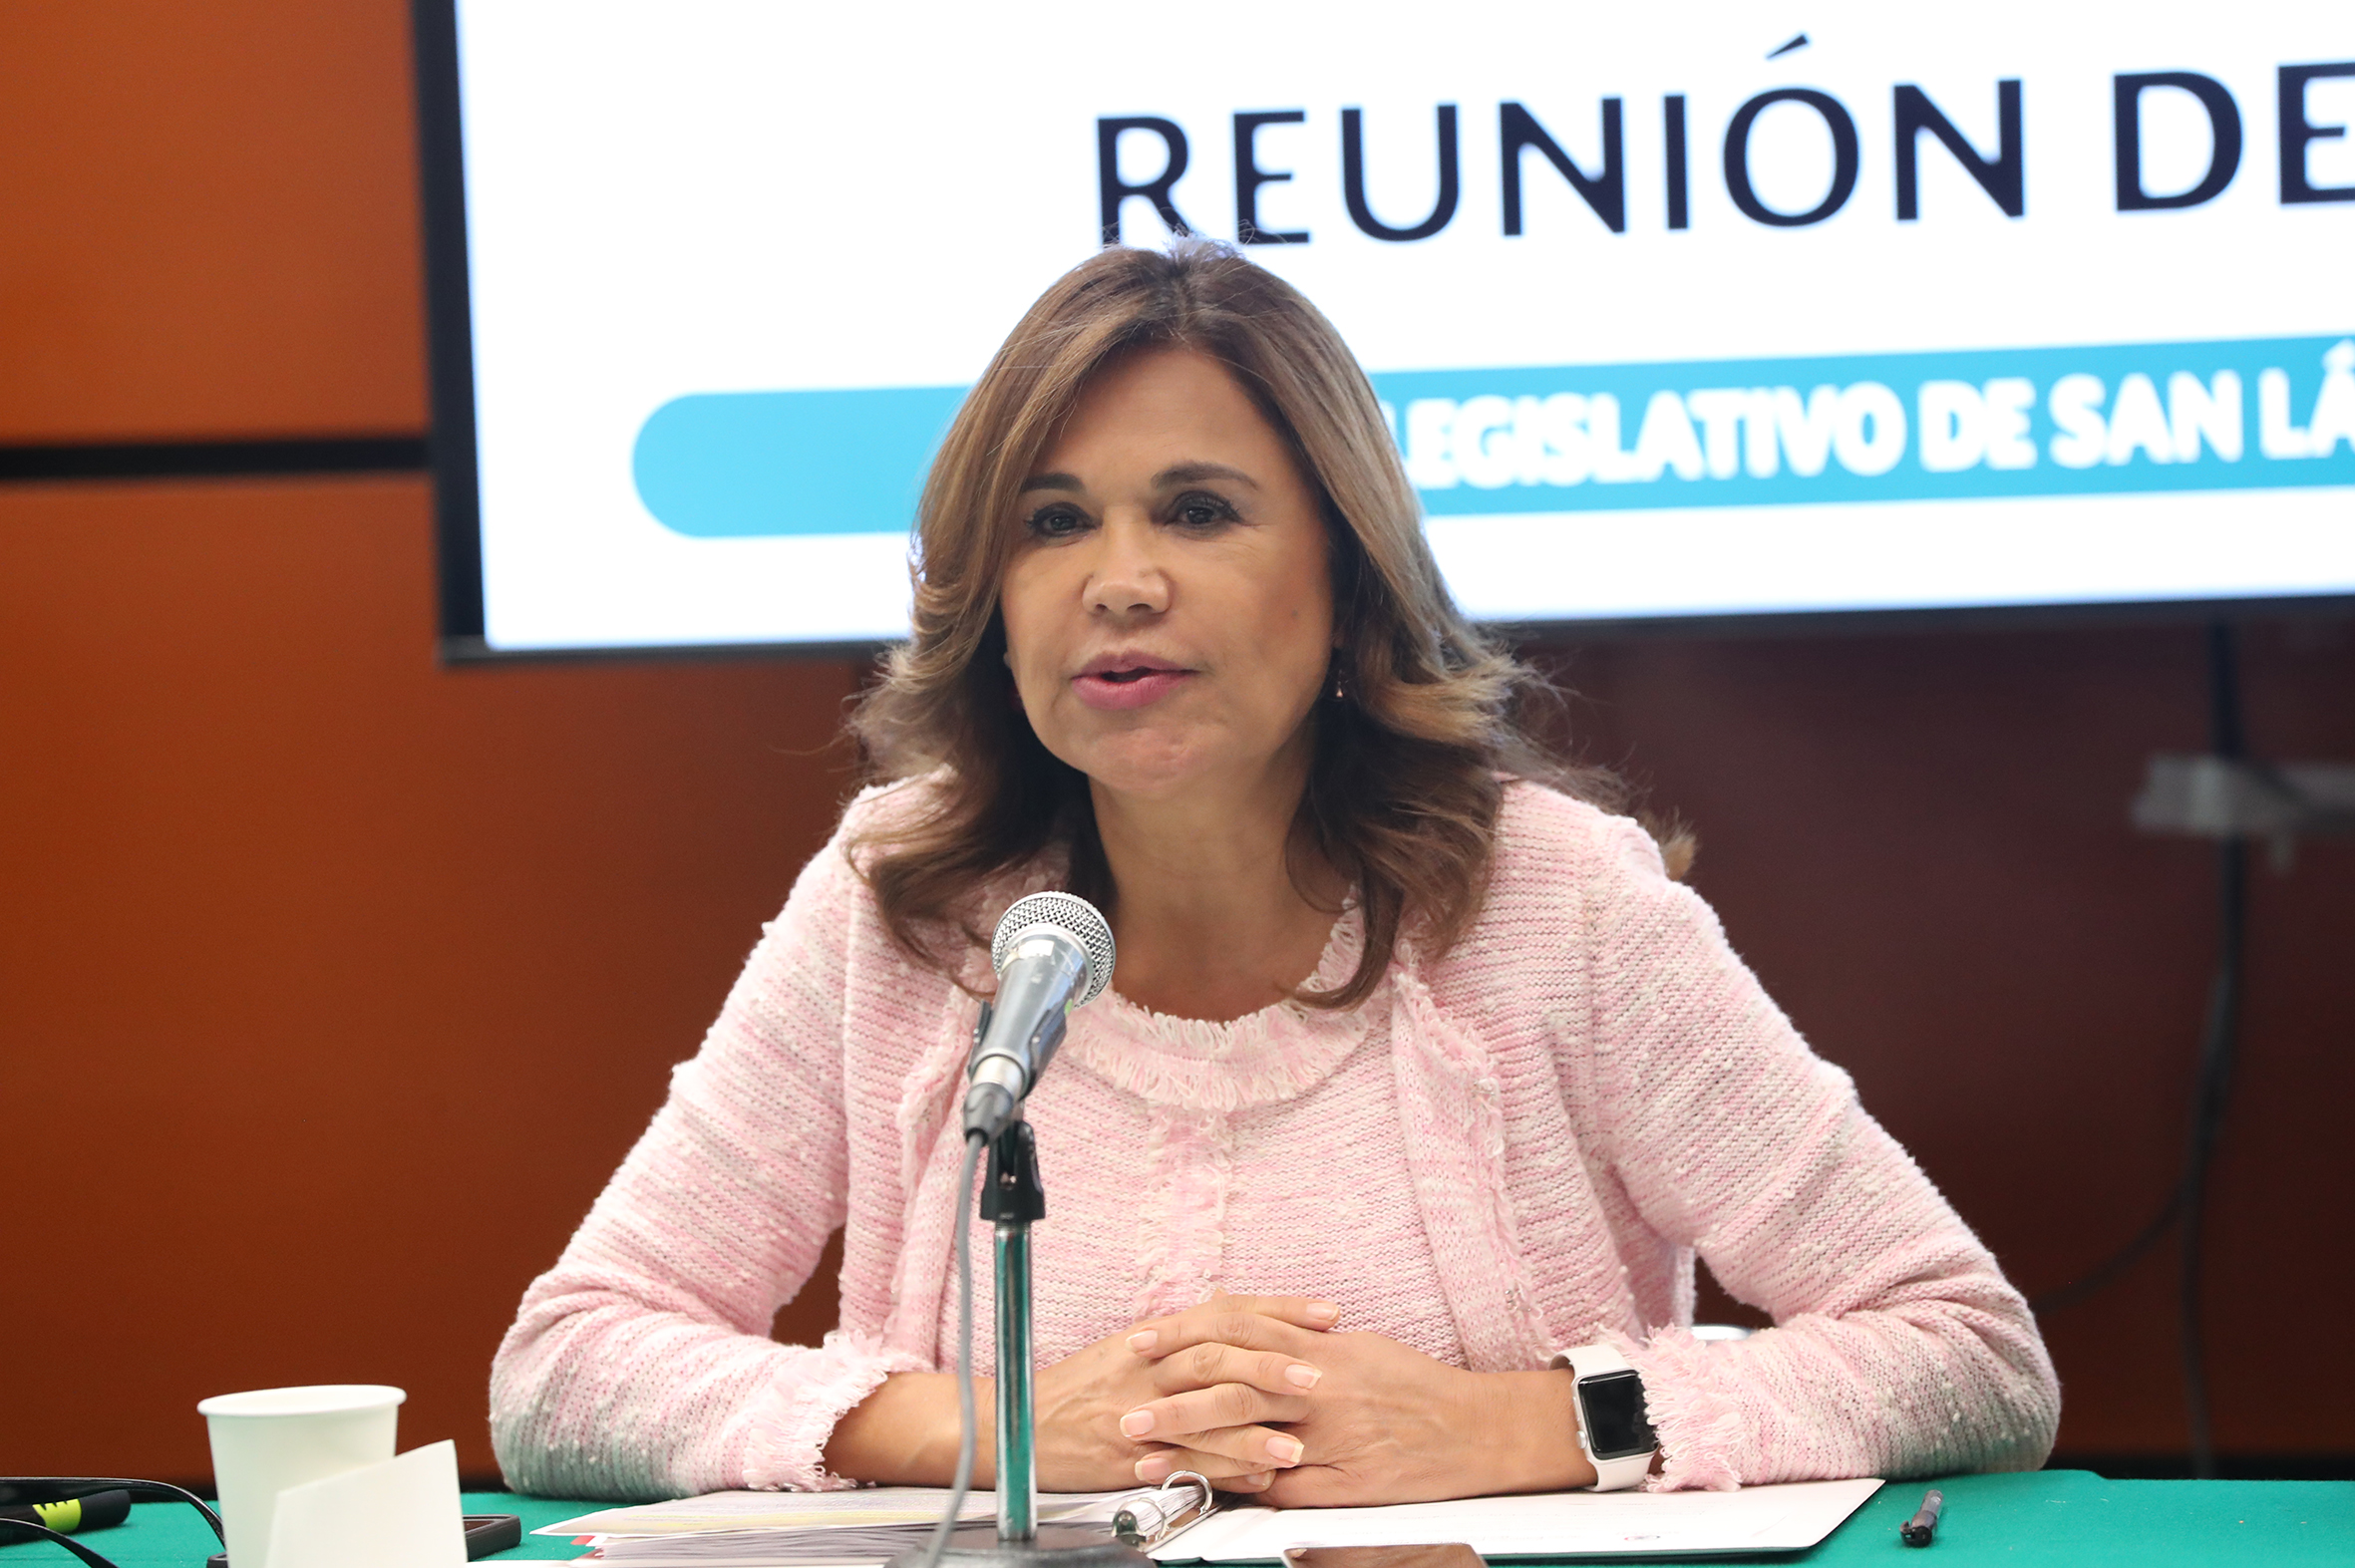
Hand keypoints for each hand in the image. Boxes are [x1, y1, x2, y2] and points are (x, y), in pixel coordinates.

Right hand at [823, 1293, 1342, 1489]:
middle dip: (1271, 1366)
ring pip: (1199, 1417)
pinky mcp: (1123, 1458)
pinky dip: (1220, 1473)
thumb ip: (1182, 1339)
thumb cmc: (1074, 1390)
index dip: (1277, 1311)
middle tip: (1319, 1375)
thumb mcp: (1128, 1350)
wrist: (1011, 1426)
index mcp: (1151, 1336)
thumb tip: (1239, 1321)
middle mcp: (1144, 1368)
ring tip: (1296, 1444)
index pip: (1223, 1312)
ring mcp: (1132, 1414)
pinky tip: (1255, 1481)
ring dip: (1252, 1432)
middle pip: (1215, 1357)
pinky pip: (1177, 1465)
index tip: (1324, 1314)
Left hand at [1122, 1310, 1596, 1506]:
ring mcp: (1330, 1439)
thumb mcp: (1355, 1345)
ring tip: (1147, 1462)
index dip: (1183, 1339)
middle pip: (1231, 1389)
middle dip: (1173, 1402)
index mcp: (1319, 1349)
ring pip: (1246, 1442)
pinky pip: (1280, 1488)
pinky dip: (1240, 1489)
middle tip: (1127, 1412)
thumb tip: (1242, 1318)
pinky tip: (1206, 1493)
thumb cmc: (1414, 1384)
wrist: (1475, 1428)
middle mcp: (1320, 1389)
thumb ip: (1298, 1336)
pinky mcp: (1343, 1483)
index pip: (1236, 1335)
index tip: (1140, 1345)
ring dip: (1191, 1453)